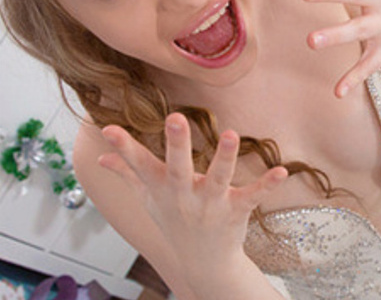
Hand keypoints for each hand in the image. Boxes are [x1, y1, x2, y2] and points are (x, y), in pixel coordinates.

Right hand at [98, 113, 286, 278]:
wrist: (202, 262)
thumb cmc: (173, 221)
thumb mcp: (147, 199)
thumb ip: (126, 174)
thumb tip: (99, 158)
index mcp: (161, 188)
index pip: (138, 165)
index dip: (123, 147)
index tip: (107, 128)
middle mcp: (184, 196)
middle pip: (178, 168)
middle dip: (177, 144)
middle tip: (175, 118)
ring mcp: (210, 204)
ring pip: (217, 178)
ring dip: (224, 158)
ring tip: (229, 134)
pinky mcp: (235, 210)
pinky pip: (252, 196)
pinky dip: (266, 184)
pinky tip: (281, 171)